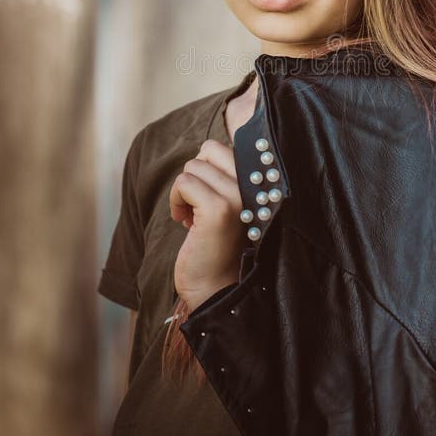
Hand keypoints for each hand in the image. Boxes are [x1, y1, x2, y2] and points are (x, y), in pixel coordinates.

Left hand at [169, 138, 244, 304]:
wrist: (216, 288)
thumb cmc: (217, 245)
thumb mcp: (227, 204)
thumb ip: (225, 177)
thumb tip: (204, 151)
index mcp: (259, 182)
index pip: (227, 146)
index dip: (208, 165)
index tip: (205, 194)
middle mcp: (254, 185)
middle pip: (209, 150)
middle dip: (195, 174)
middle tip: (197, 204)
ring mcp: (237, 196)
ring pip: (193, 167)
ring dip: (183, 192)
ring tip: (193, 218)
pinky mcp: (218, 210)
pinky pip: (184, 184)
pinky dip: (176, 202)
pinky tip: (185, 223)